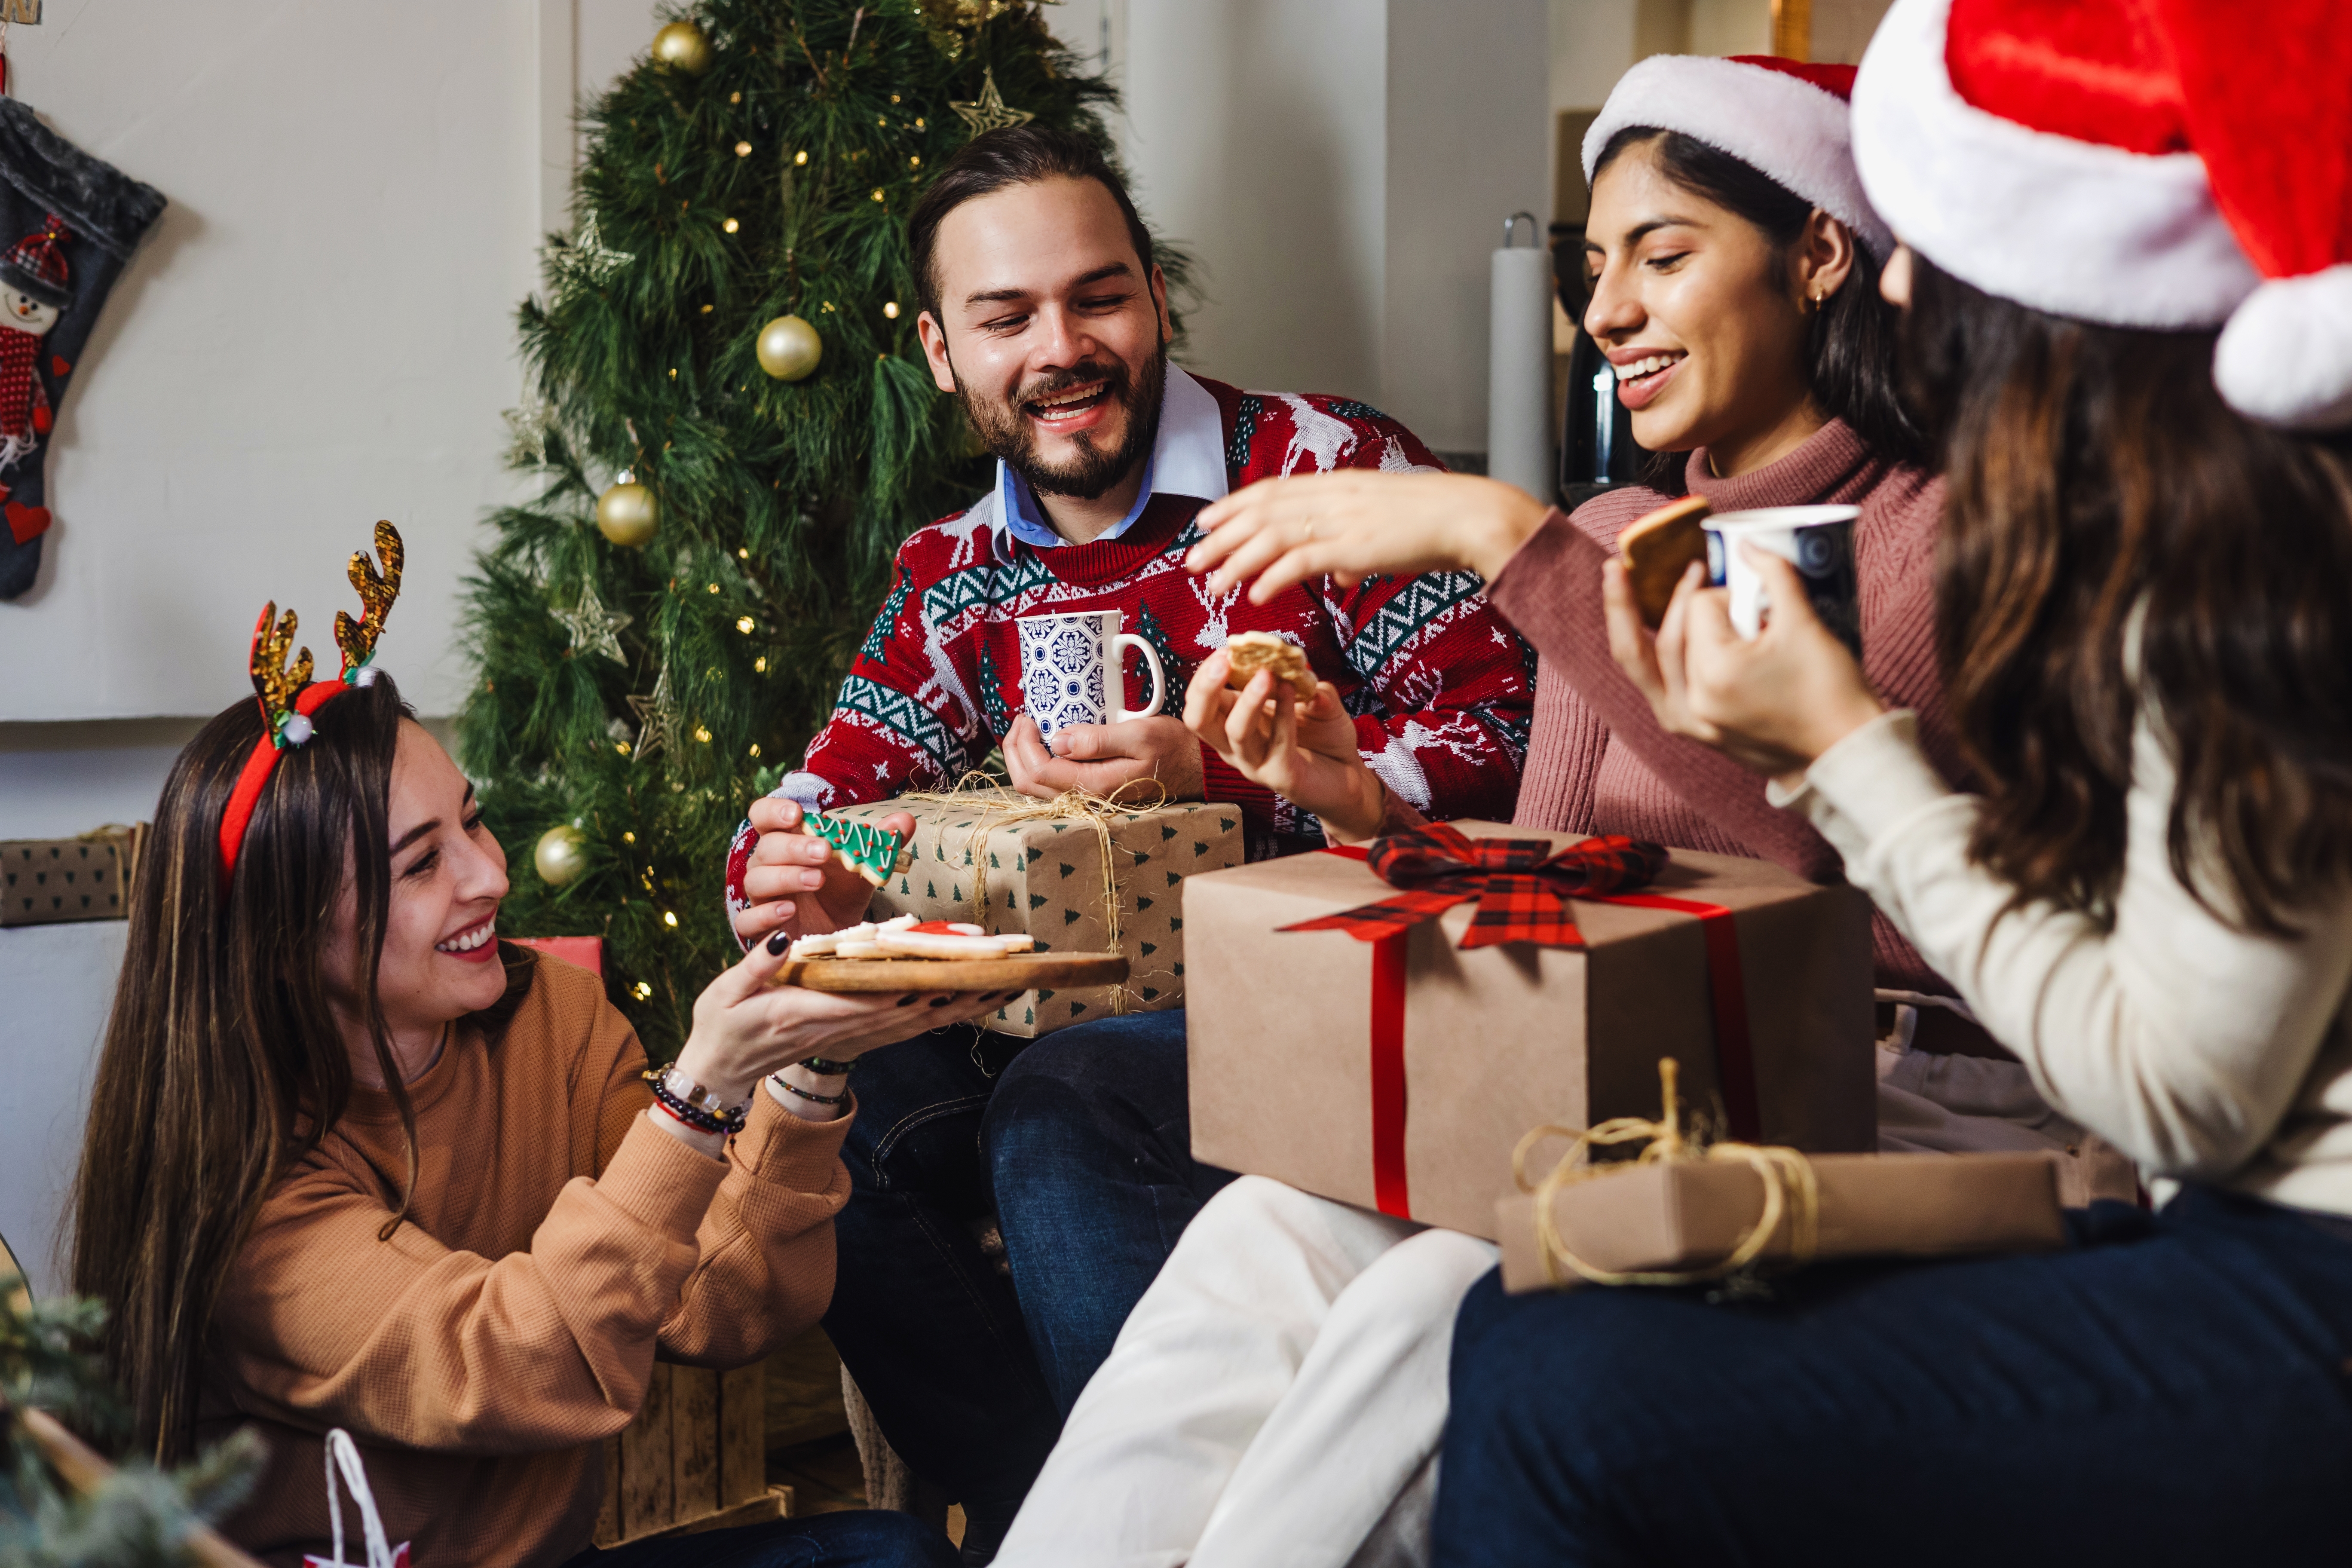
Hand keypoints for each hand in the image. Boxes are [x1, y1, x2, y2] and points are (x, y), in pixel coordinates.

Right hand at [663, 932, 1002, 1141]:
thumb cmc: (719, 1027)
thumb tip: (783, 939)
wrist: (719, 1073)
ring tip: (998, 987)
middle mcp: (835, 1027)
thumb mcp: (724, 993)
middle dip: (952, 992)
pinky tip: (962, 1005)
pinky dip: (936, 1018)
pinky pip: (902, 1030)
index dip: (908, 983)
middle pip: (905, 1010)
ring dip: (955, 1007)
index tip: (944, 966)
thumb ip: (754, 966)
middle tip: (996, 972)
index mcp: (805, 1012)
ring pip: (911, 1023)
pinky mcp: (851, 1039)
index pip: (867, 997)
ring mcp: (846, 1037)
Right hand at [731, 796, 915, 944]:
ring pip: (755, 880)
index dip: (773, 811)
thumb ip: (880, 843)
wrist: (837, 938)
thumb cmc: (842, 893)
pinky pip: (747, 919)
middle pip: (765, 847)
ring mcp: (761, 897)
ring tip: (817, 880)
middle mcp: (768, 865)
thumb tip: (905, 820)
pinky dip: (765, 914)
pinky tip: (789, 911)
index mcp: (787, 842)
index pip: (763, 816)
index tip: (797, 814)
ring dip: (786, 876)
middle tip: (825, 851)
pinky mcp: (759, 928)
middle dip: (794, 847)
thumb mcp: (864, 867)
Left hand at [1002, 711, 1204, 802]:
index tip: (1029, 715)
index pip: (1040, 770)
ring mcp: (1087, 796)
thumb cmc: (1173, 747)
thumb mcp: (1141, 734)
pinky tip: (1044, 740)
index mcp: (1096, 784)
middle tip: (1022, 718)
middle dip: (1014, 749)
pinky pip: (1050, 782)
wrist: (1196, 767)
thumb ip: (1099, 739)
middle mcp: (1086, 797)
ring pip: (1035, 786)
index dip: (1023, 743)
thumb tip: (1058, 740)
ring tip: (1029, 726)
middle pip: (1027, 783)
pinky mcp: (1091, 789)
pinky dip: (1037, 760)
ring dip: (1022, 755)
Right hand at [1181, 652, 1388, 841]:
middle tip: (1225, 659)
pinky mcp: (1280, 776)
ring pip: (1235, 733)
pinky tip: (1291, 690)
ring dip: (1249, 701)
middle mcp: (1235, 745)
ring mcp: (1255, 763)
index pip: (1200, 698)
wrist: (1347, 776)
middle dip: (1205, 688)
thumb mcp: (1313, 697)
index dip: (1206, 673)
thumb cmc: (1322, 736)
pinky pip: (1277, 744)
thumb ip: (1304, 681)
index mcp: (1232, 720)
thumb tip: (1299, 666)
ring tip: (1266, 674)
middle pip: (1198, 720)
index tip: (1228, 648)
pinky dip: (1283, 715)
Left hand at [1185, 471, 1551, 603]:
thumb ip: (1353, 552)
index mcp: (1336, 486)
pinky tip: (1254, 595)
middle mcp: (1331, 497)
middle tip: (1192, 559)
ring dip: (1236, 560)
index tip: (1206, 520)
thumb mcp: (1383, 532)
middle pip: (1261, 513)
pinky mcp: (1354, 546)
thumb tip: (1337, 574)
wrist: (1466, 516)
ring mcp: (1341, 520)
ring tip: (1212, 583)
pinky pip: (1301, 562)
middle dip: (1221, 537)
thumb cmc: (1432, 524)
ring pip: (1271, 536)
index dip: (1234, 505)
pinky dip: (1273, 577)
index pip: (1271, 490)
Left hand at [1602, 548, 1884, 787]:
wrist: (1841, 750)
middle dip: (1678, 597)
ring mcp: (1687, 721)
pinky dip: (1644, 653)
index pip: (1699, 612)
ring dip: (1627, 619)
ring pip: (1642, 662)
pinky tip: (1629, 625)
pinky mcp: (1690, 729)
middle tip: (1675, 564)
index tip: (1754, 596)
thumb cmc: (1830, 690)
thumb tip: (1747, 546)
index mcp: (1716, 677)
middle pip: (1668, 634)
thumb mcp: (1805, 623)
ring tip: (1613, 577)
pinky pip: (1652, 684)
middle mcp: (1692, 704)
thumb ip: (1774, 575)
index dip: (1725, 594)